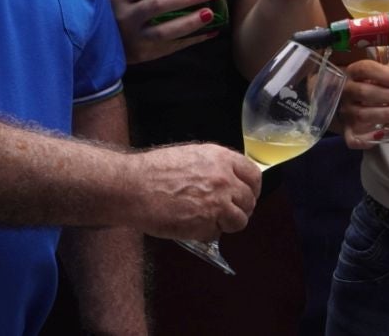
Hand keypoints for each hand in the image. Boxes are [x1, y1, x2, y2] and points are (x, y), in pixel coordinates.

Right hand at [109, 0, 221, 63]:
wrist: (98, 39)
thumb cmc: (116, 5)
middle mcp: (125, 17)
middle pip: (157, 5)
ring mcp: (134, 37)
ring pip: (165, 31)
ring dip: (190, 22)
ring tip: (209, 13)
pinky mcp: (143, 53)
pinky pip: (172, 46)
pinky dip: (192, 38)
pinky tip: (209, 31)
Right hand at [133, 143, 260, 242]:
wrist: (134, 187)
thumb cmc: (155, 170)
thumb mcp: (191, 155)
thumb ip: (214, 166)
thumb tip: (228, 179)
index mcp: (221, 159)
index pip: (253, 175)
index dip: (252, 188)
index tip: (248, 194)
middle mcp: (224, 180)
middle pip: (249, 200)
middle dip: (241, 208)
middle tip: (229, 212)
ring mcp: (217, 204)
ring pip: (239, 221)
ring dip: (228, 223)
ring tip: (211, 221)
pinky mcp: (206, 224)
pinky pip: (217, 233)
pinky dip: (208, 233)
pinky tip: (194, 226)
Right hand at [335, 58, 388, 148]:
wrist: (352, 104)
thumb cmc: (369, 85)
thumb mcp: (377, 74)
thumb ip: (387, 70)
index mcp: (352, 73)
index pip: (364, 69)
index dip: (383, 74)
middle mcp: (345, 92)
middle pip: (363, 92)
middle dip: (387, 95)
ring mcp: (345, 112)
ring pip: (361, 114)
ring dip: (385, 113)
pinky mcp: (347, 131)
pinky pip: (353, 138)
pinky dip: (368, 138)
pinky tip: (383, 133)